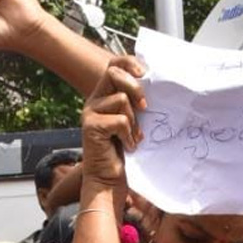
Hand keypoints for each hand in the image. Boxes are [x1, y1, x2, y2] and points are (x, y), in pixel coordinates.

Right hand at [81, 55, 145, 190]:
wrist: (108, 180)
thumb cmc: (122, 152)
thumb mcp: (132, 121)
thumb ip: (134, 102)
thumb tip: (152, 82)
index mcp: (103, 96)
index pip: (113, 66)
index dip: (129, 62)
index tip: (145, 72)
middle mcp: (94, 101)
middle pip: (114, 73)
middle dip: (134, 87)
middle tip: (145, 107)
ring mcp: (90, 114)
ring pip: (121, 99)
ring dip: (133, 121)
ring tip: (131, 138)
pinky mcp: (91, 127)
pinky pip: (120, 121)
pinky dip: (129, 135)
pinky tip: (127, 146)